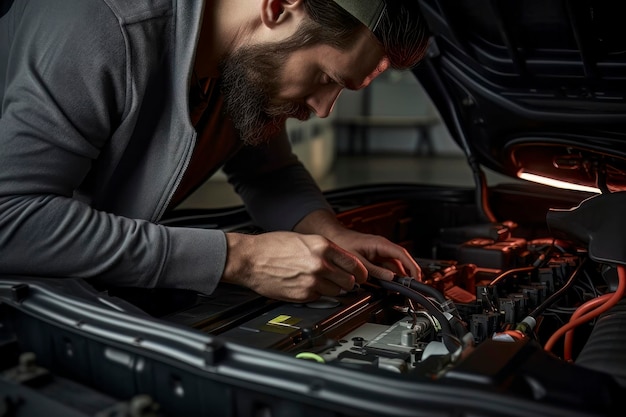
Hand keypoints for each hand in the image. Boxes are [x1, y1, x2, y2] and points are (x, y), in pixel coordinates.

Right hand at [221, 231, 367, 301]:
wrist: (250, 259)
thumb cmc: (272, 246)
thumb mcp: (304, 239)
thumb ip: (325, 250)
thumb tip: (341, 261)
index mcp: (322, 247)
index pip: (355, 264)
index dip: (360, 272)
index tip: (361, 275)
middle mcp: (320, 264)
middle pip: (349, 281)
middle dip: (347, 281)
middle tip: (341, 280)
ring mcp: (312, 282)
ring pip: (336, 292)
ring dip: (331, 289)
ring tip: (318, 281)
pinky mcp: (303, 296)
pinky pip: (319, 298)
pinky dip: (316, 294)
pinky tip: (305, 285)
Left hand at [294, 210, 421, 281]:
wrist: (332, 238)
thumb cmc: (342, 243)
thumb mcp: (357, 260)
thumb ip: (374, 271)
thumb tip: (390, 279)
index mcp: (380, 244)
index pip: (402, 254)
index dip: (412, 267)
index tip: (417, 278)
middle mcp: (383, 248)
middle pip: (400, 264)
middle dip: (405, 277)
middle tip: (408, 291)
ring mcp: (380, 254)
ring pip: (394, 268)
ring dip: (396, 280)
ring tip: (397, 292)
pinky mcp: (375, 259)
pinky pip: (386, 270)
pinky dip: (387, 279)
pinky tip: (387, 288)